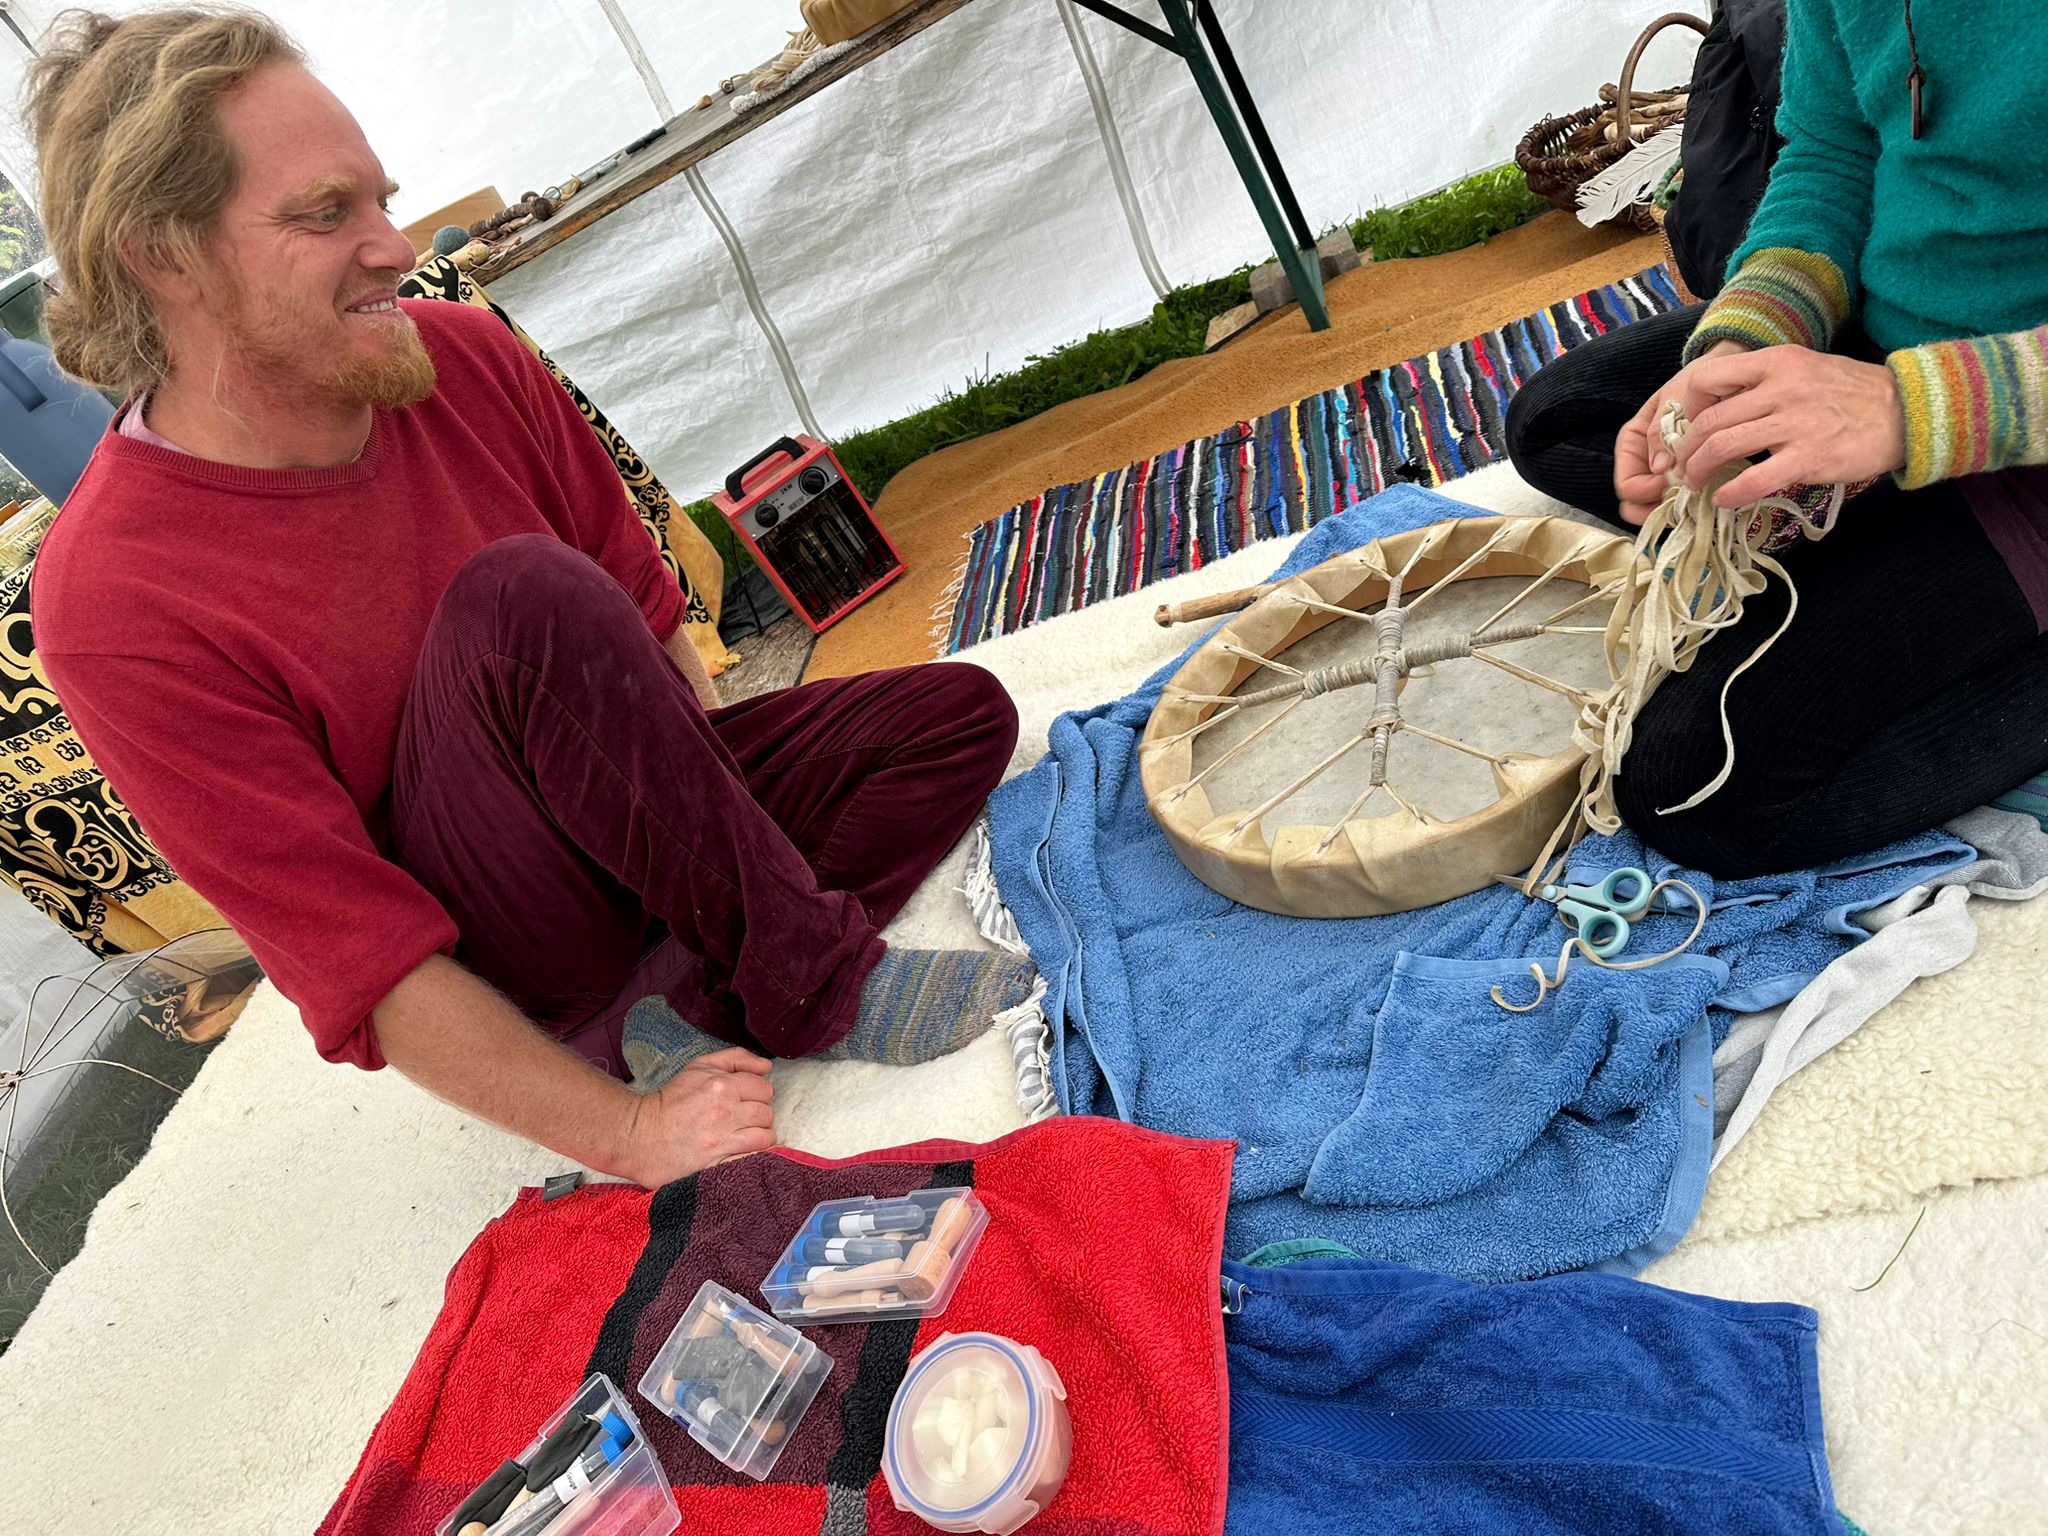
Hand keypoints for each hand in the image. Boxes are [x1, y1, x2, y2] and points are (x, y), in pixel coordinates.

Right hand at [620, 1046, 775, 1185]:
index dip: (757, 1094)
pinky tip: (741, 1152)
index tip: (744, 1100)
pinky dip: (753, 1156)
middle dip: (758, 1116)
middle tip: (741, 1119)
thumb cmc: (672, 1100)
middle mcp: (724, 1112)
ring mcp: (721, 1141)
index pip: (764, 1089)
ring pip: (765, 1138)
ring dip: (758, 1137)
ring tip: (743, 1137)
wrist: (640, 1135)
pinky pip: (753, 1160)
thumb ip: (736, 1059)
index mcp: (722, 1086)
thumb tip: (766, 1066)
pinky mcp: (717, 1165)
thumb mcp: (699, 1067)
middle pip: (766, 1114)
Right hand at [1613, 340, 1749, 524]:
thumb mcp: (1675, 400)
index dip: (1643, 490)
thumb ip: (1660, 431)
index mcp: (1634, 442)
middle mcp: (1646, 462)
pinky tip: (1707, 499)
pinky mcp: (1691, 477)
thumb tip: (1659, 469)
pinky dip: (1691, 506)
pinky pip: (1683, 501)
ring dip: (1673, 512)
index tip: (1668, 481)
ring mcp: (1668, 473)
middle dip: (1655, 509)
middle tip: (1680, 504)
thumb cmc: (1698, 383)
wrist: (1728, 375)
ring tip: (1694, 503)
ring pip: (1658, 508)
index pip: (1626, 483)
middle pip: (1637, 504)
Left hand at [1668, 347, 1905, 506]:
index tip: (1688, 427)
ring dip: (1699, 471)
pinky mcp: (1809, 457)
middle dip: (1686, 449)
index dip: (1688, 407)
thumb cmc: (1853, 393)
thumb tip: (1719, 407)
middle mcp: (1782, 388)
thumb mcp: (1806, 369)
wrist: (1907, 411)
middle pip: (1709, 420)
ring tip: (1696, 483)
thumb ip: (1765, 382)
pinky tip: (1725, 501)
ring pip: (1723, 447)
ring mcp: (1795, 423)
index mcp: (1777, 362)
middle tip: (1684, 465)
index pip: (1708, 378)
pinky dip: (1730, 494)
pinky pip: (1754, 480)